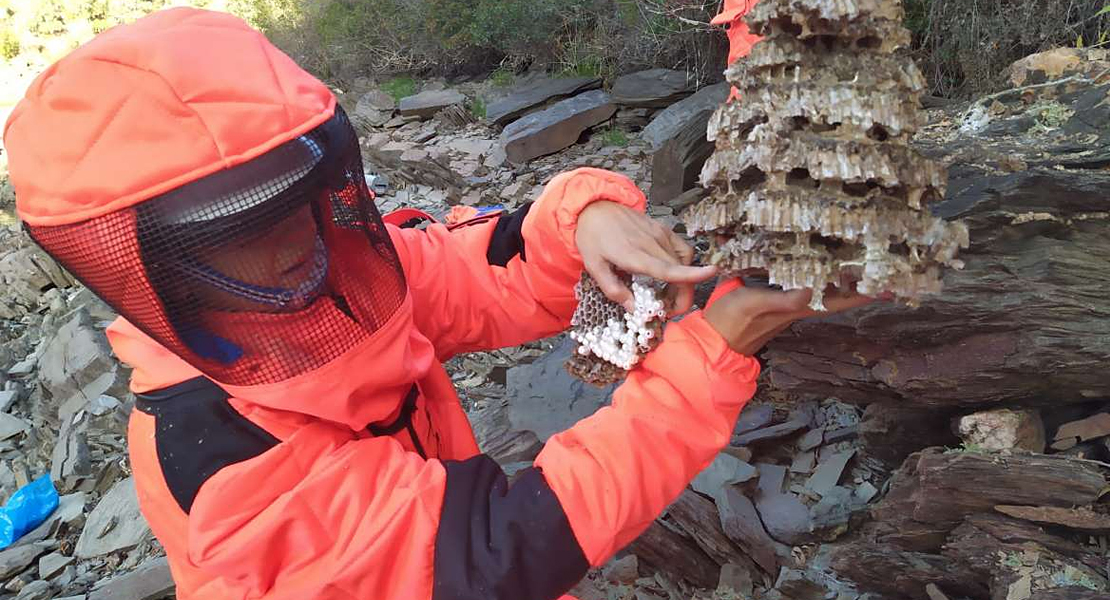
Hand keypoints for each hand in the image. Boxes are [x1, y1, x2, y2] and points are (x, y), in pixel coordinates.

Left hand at [576, 201, 716, 313]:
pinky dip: (683, 263)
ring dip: (682, 282)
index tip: (710, 274)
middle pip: (679, 271)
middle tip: (669, 311)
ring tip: (668, 294)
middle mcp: (651, 243)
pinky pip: (682, 249)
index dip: (689, 274)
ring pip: (683, 262)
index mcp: (634, 254)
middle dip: (680, 296)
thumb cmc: (592, 236)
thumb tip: (634, 308)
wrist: (595, 207)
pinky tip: (673, 270)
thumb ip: (613, 289)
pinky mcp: (663, 229)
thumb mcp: (594, 266)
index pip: (667, 268)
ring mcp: (660, 234)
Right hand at [703, 279, 876, 355]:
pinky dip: (821, 278)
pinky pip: (808, 287)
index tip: (891, 285)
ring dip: (846, 281)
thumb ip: (781, 300)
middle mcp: (800, 306)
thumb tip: (811, 291)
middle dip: (864, 285)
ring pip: (826, 292)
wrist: (713, 340)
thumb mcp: (752, 304)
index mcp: (797, 306)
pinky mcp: (778, 301)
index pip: (839, 299)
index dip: (864, 292)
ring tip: (867, 269)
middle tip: (890, 274)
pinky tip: (824, 271)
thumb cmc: (730, 321)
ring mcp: (790, 305)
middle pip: (839, 296)